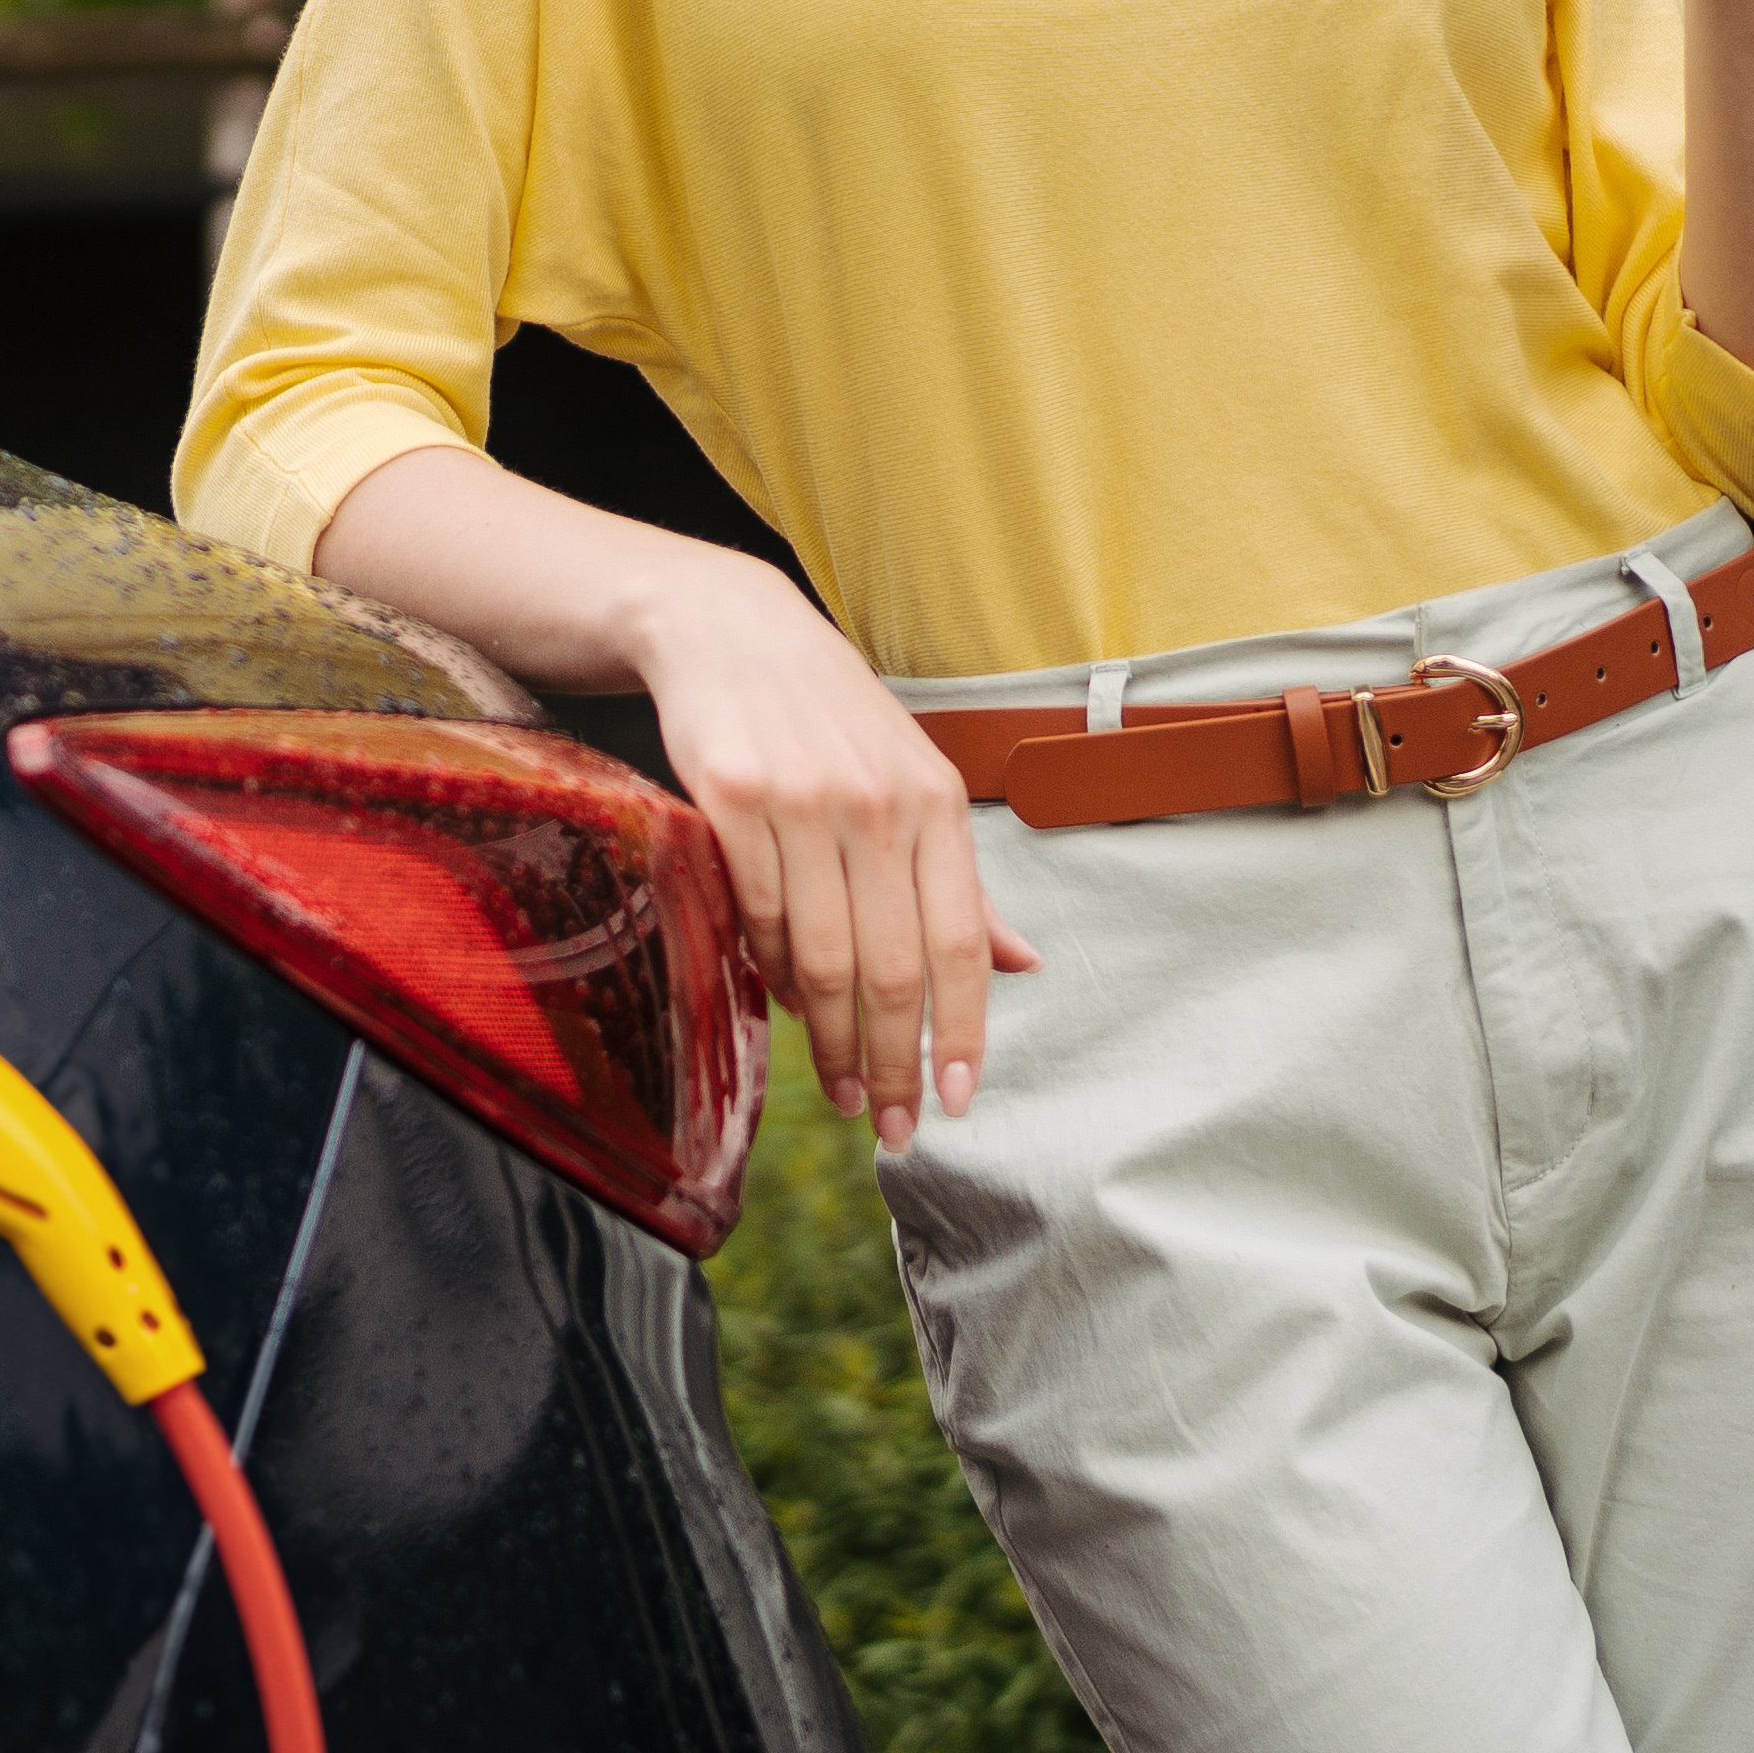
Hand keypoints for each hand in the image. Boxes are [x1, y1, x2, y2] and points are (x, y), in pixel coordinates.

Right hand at [627, 553, 1036, 1151]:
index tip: (954, 1100)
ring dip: (834, 1040)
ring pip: (822, 956)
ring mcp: (803, 802)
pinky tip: (784, 1010)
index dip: (961, 1032)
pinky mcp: (731, 799)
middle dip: (895, 1061)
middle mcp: (877, 803)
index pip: (961, 942)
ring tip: (841, 1090)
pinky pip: (756, 915)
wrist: (726, 629)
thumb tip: (1027, 965)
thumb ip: (964, 881)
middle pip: (894, 966)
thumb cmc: (827, 715)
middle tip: (890, 1123)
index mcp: (936, 802)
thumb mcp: (913, 780)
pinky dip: (770, 975)